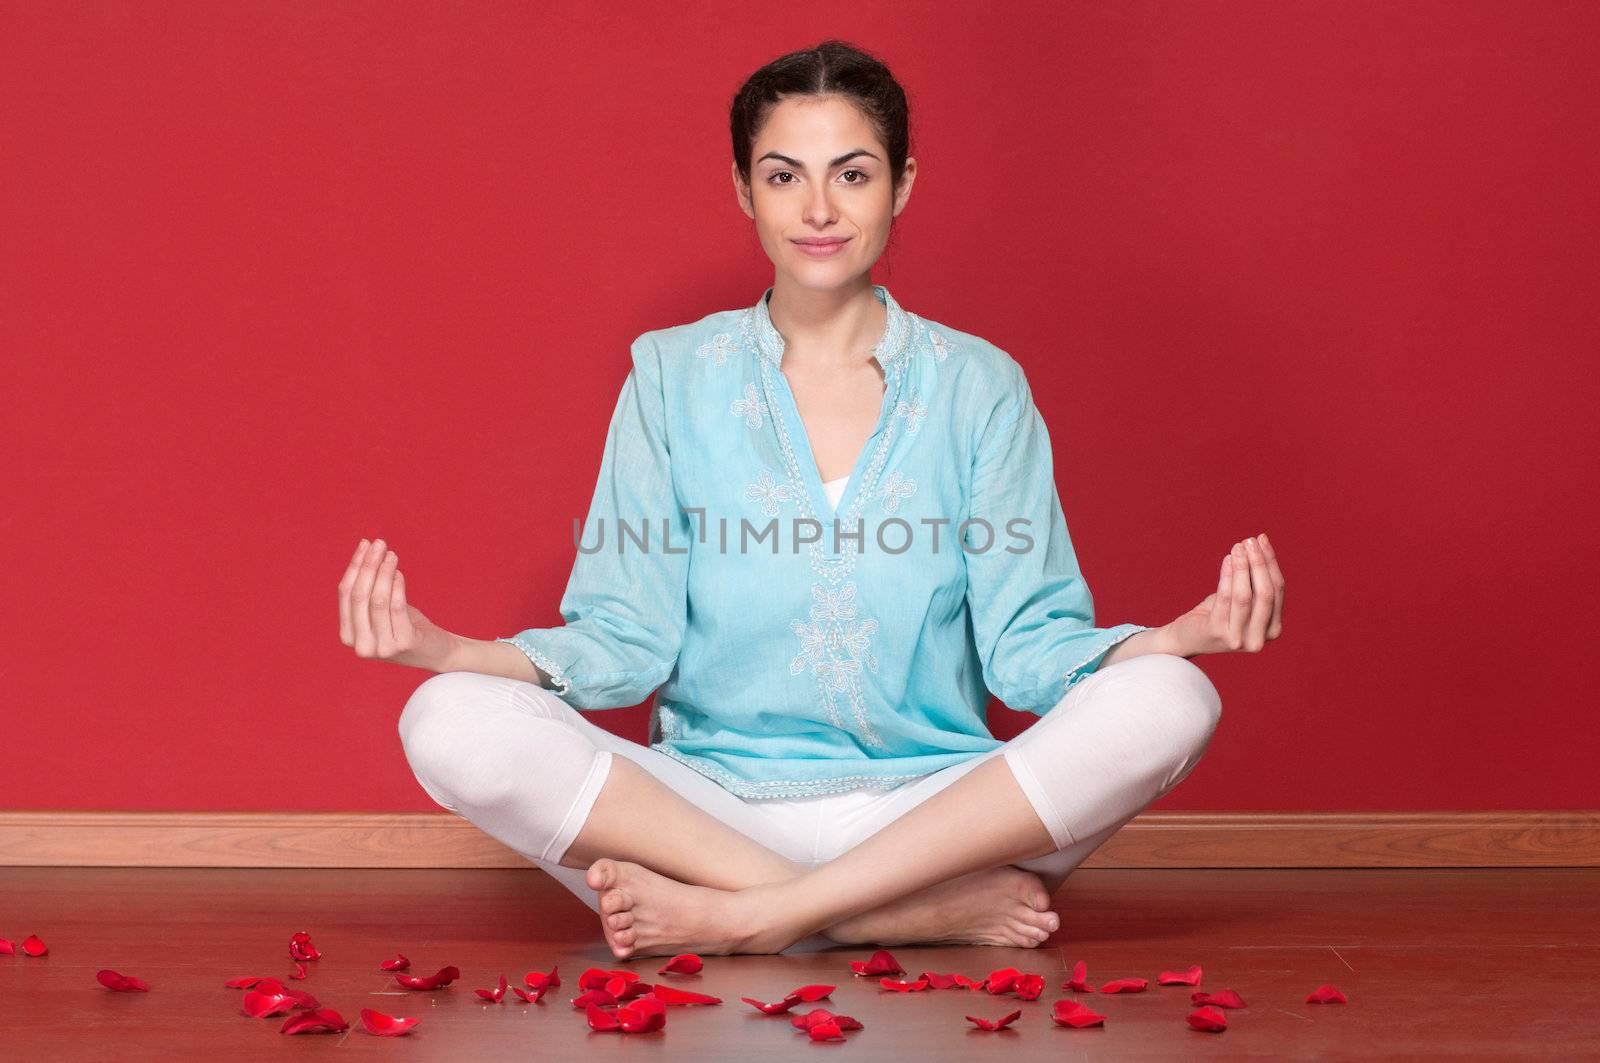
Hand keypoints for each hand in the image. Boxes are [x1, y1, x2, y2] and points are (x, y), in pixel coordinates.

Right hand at [338, 538, 458, 669]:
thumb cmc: (404, 625)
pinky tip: (399, 573)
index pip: (345, 593)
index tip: (365, 544)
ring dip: (384, 572)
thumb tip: (366, 550)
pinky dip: (397, 587)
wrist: (435, 651)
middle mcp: (361, 645)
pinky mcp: (403, 643)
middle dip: (368, 565)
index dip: (354, 566)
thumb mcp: (379, 610)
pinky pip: (397, 608)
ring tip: (392, 555)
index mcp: (348, 635)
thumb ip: (368, 589)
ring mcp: (382, 647)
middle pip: (359, 596)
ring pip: (378, 600)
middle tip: (379, 544)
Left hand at [1158, 533, 1284, 656]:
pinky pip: (1225, 598)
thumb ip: (1254, 581)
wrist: (1187, 637)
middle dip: (1259, 563)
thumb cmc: (1218, 614)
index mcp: (1272, 629)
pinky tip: (1227, 559)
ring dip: (1242, 567)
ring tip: (1238, 547)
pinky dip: (1227, 576)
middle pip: (1265, 593)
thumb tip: (1259, 546)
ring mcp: (1238, 639)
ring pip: (1245, 596)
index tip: (1262, 539)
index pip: (1277, 590)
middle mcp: (1259, 639)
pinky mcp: (1217, 633)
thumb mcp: (1242, 599)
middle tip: (1250, 540)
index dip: (1271, 562)